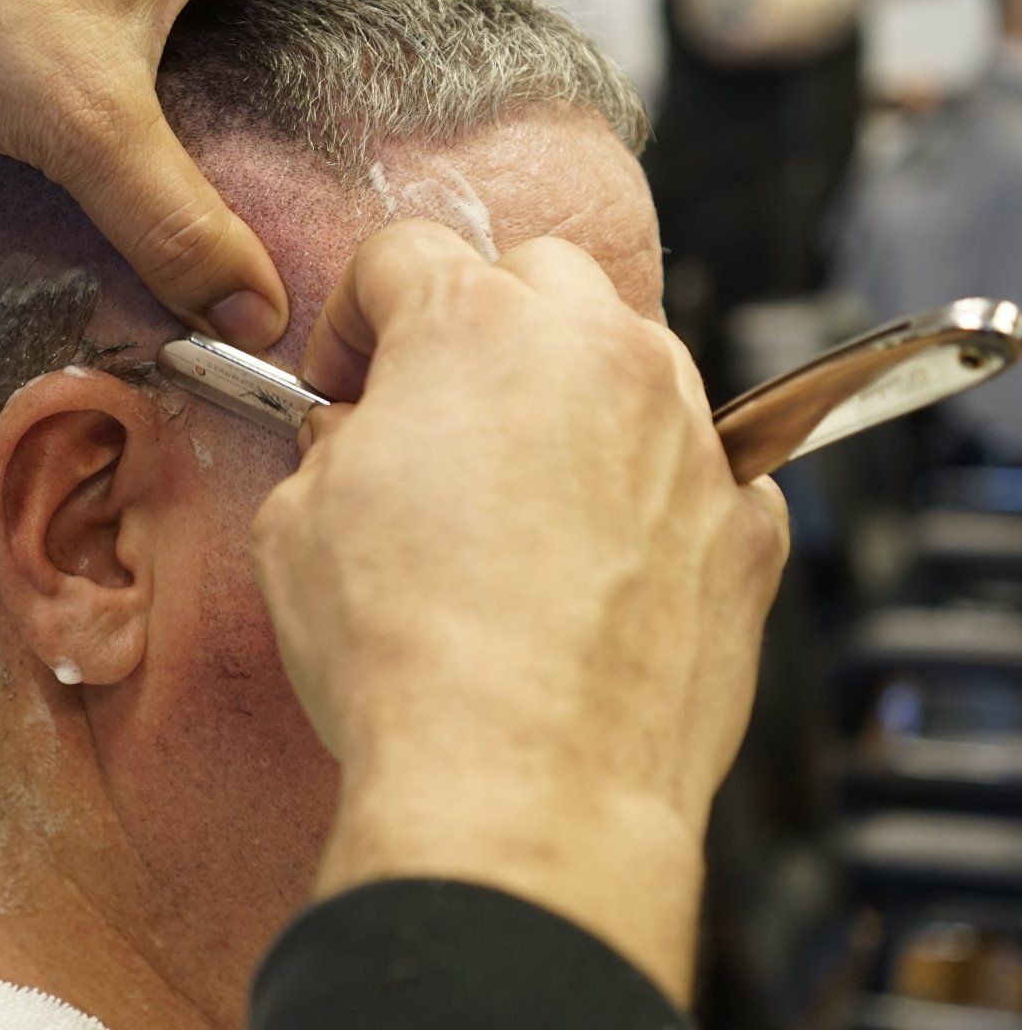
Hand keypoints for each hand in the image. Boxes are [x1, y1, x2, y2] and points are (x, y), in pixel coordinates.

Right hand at [250, 221, 788, 1002]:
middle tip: (436, 411)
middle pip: (539, 274)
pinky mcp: (745, 523)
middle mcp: (596, 355)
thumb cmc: (407, 655)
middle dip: (481, 323)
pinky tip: (595, 560)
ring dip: (573, 393)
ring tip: (521, 489)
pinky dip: (650, 486)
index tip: (348, 377)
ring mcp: (688, 434)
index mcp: (472, 327)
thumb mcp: (293, 524)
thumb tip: (358, 445)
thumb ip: (331, 448)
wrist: (527, 784)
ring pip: (633, 355)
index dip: (356, 315)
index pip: (405, 253)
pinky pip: (699, 463)